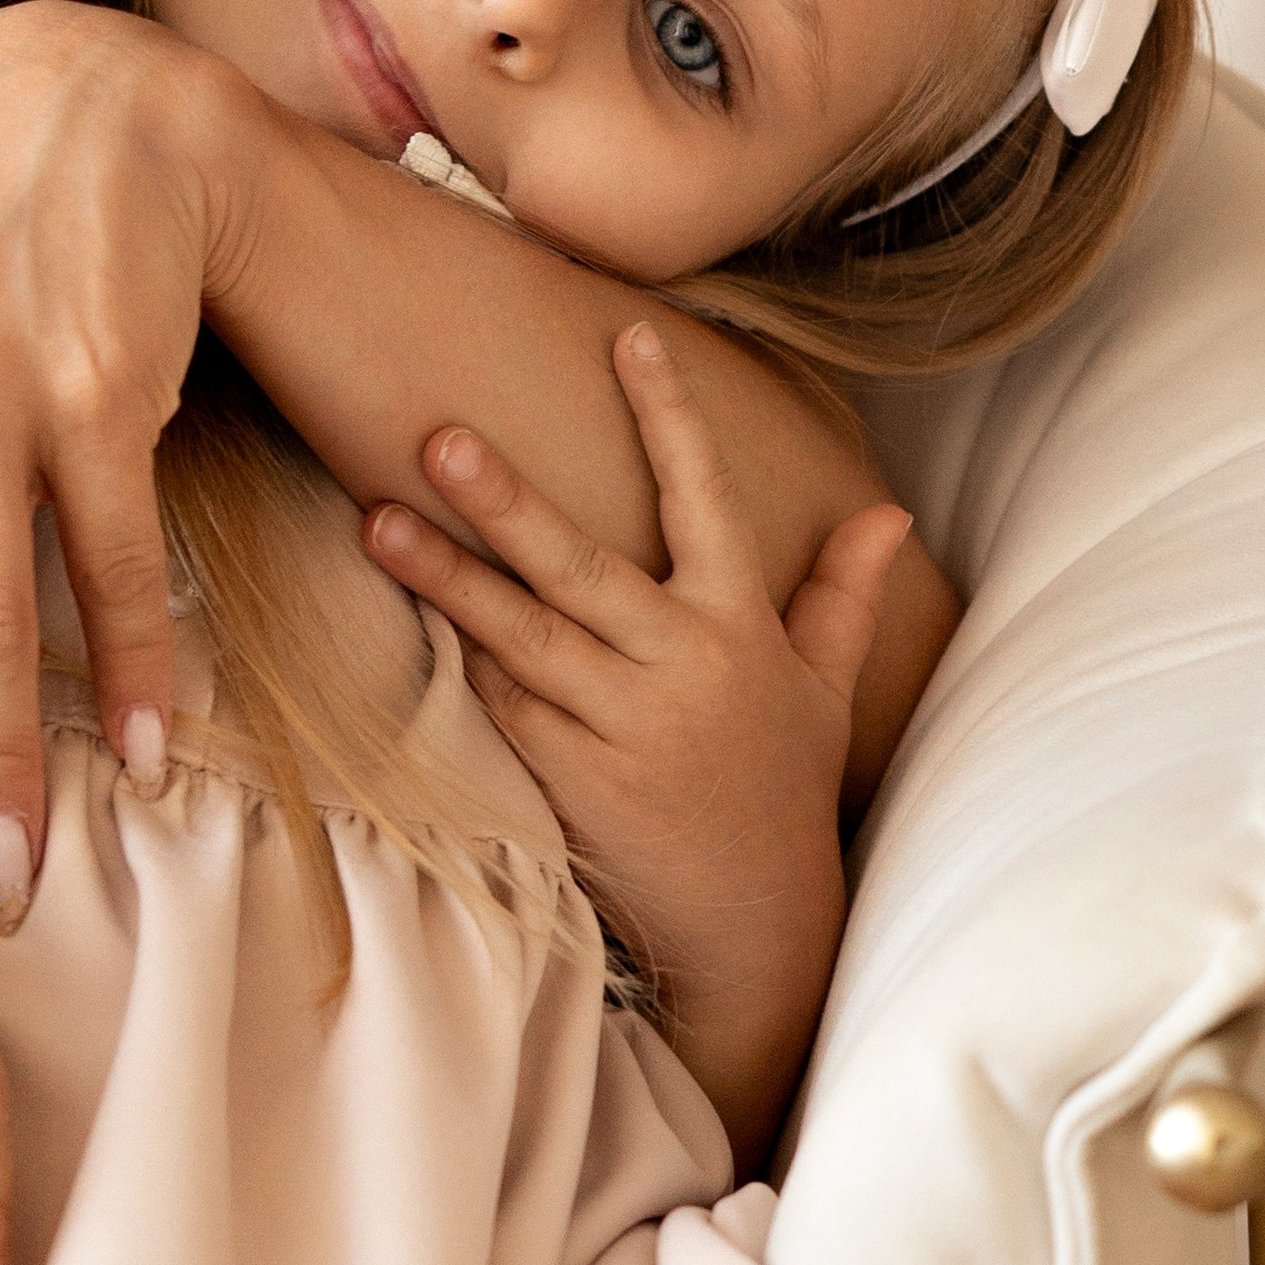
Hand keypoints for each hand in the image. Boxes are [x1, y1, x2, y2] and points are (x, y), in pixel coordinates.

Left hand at [361, 318, 914, 1169]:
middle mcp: (681, 667)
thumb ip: (840, 596)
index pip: (703, 497)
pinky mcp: (577, 784)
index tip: (630, 334)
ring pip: (523, 638)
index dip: (669, 414)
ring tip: (376, 524)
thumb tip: (888, 513)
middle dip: (507, 501)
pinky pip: (508, 711)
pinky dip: (468, 667)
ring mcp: (624, 728)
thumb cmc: (782, 794)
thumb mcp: (822, 691)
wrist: (757, 930)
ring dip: (447, 581)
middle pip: (581, 567)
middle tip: (436, 436)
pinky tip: (416, 625)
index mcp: (737, 627)